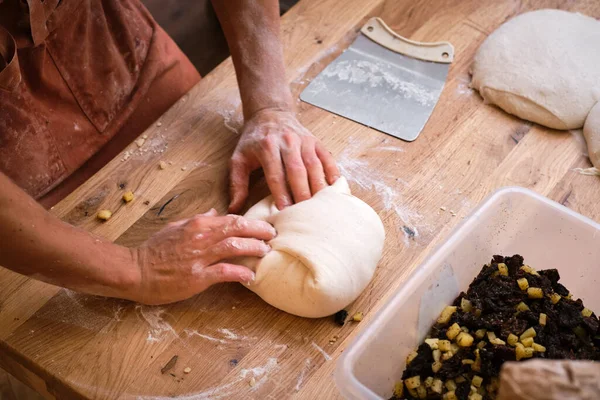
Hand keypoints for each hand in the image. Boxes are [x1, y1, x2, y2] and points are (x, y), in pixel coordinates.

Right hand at [130, 209, 275, 304]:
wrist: (135, 271)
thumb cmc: (154, 250)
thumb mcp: (175, 227)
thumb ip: (198, 219)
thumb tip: (216, 212)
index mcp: (197, 224)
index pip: (231, 218)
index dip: (251, 221)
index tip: (264, 226)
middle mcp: (201, 236)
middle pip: (238, 227)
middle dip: (259, 230)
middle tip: (273, 235)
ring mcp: (199, 257)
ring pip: (235, 246)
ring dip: (254, 248)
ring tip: (267, 252)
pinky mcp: (197, 276)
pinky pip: (225, 272)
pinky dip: (241, 272)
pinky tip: (251, 275)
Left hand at [228, 109, 339, 212]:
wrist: (270, 114)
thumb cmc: (254, 140)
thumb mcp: (238, 159)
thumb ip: (236, 184)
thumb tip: (234, 208)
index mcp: (267, 147)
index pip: (275, 174)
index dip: (281, 193)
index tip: (285, 211)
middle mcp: (287, 142)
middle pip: (297, 171)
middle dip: (302, 193)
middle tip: (306, 214)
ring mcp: (304, 141)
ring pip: (314, 165)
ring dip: (318, 186)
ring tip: (321, 206)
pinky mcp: (315, 142)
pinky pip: (327, 158)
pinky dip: (332, 173)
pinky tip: (334, 189)